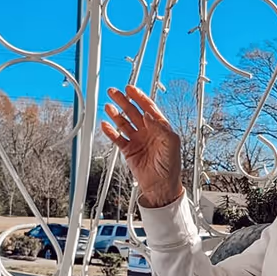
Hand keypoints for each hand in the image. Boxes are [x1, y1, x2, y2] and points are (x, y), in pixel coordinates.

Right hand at [101, 84, 182, 207]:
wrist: (161, 186)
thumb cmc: (170, 167)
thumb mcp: (171, 144)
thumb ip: (160, 127)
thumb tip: (148, 114)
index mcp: (160, 128)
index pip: (148, 108)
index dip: (139, 97)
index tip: (131, 89)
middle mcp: (148, 132)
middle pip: (134, 112)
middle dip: (124, 101)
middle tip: (114, 92)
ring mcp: (138, 140)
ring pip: (124, 123)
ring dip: (116, 114)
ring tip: (108, 105)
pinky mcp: (129, 151)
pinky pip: (118, 138)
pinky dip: (111, 131)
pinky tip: (105, 124)